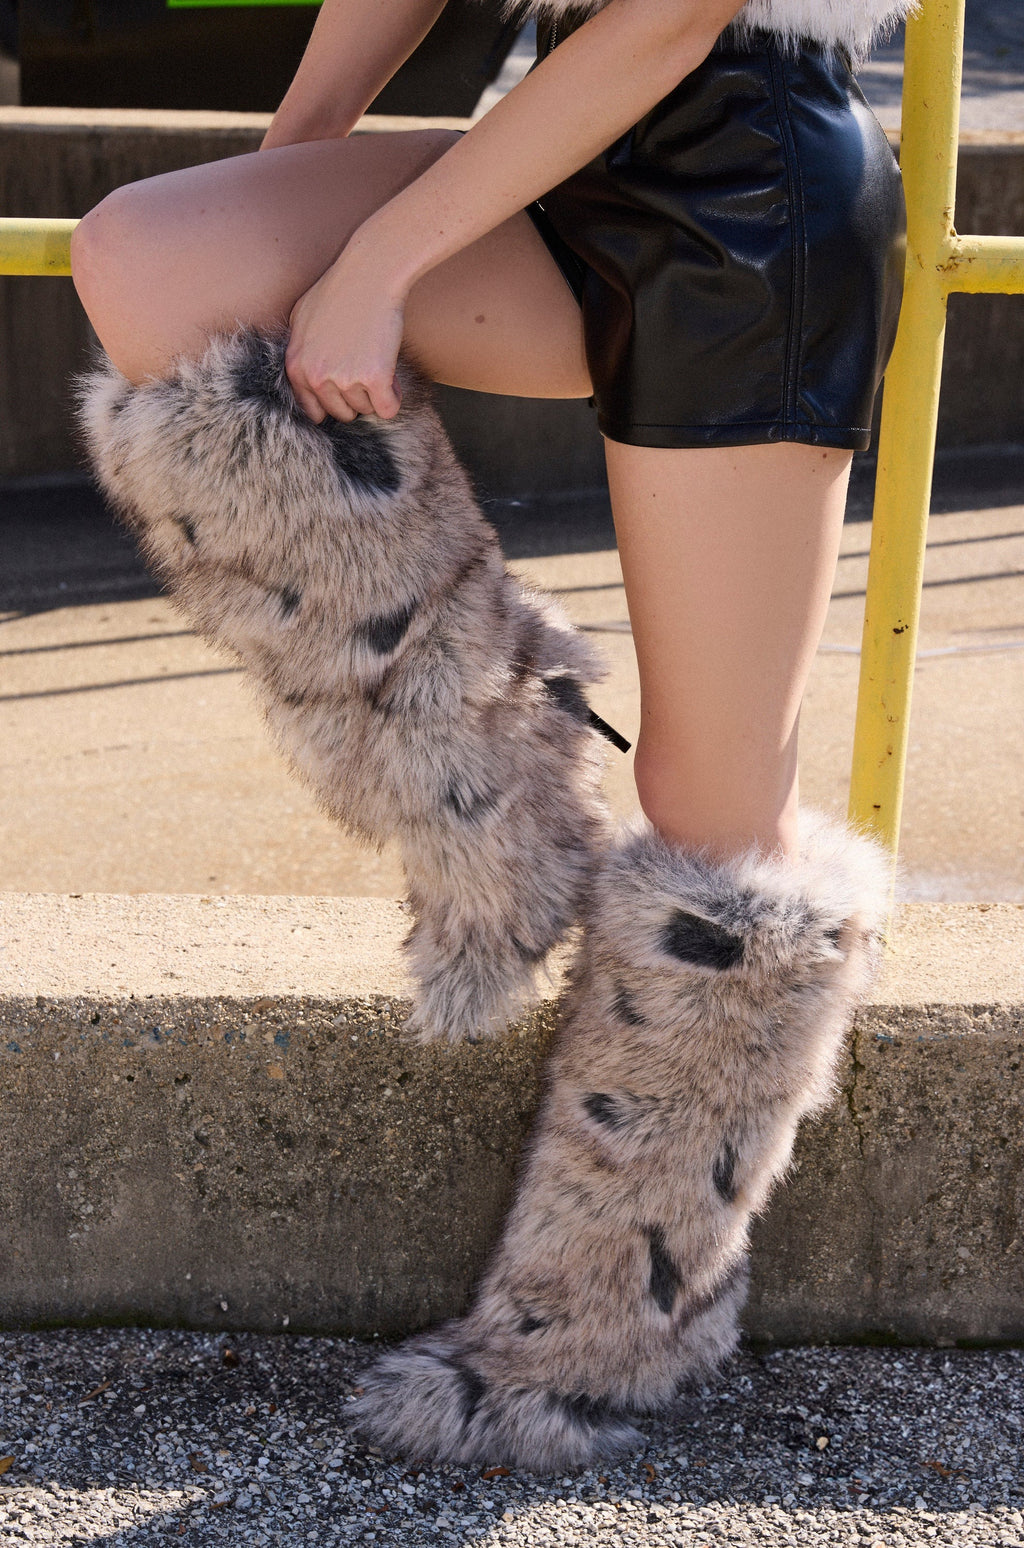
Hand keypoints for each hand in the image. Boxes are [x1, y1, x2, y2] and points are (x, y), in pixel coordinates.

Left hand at [285, 228, 407, 423]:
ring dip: (376, 393)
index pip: (313, 410)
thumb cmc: (337, 289)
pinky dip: (394, 398)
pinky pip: (388, 409)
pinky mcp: (374, 378)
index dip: (332, 404)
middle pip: (342, 413)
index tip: (345, 394)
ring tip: (378, 363)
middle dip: (356, 398)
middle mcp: (317, 377)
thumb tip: (305, 376)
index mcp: (296, 366)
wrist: (369, 274)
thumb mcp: (300, 318)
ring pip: (366, 409)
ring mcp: (345, 379)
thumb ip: (299, 351)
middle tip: (365, 372)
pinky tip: (392, 379)